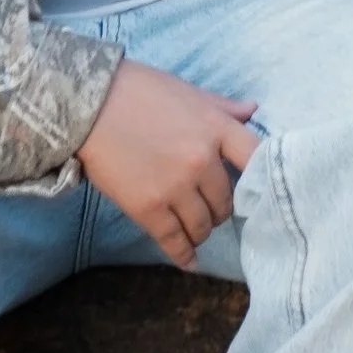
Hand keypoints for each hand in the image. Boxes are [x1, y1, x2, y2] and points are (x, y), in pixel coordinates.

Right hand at [79, 58, 260, 268]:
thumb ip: (223, 107)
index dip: (262, 179)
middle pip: (228, 201)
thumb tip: (253, 109)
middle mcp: (202, 160)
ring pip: (204, 225)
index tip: (259, 191)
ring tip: (197, 229)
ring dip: (203, 230)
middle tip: (213, 209)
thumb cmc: (140, 91)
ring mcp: (175, 186)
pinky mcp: (148, 208)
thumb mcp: (189, 92)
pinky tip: (189, 261)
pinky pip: (174, 241)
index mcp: (217, 128)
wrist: (89, 103)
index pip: (257, 160)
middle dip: (222, 208)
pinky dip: (184, 255)